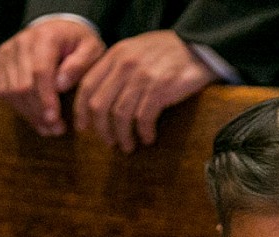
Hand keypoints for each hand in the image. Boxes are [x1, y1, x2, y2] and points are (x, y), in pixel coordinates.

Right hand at [0, 18, 105, 136]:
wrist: (58, 29)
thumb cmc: (79, 43)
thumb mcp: (92, 48)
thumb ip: (80, 64)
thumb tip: (60, 85)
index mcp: (46, 37)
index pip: (40, 72)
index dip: (46, 99)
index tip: (55, 119)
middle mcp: (22, 41)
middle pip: (22, 85)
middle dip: (39, 112)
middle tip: (57, 130)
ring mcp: (8, 51)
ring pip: (10, 91)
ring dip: (29, 114)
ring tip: (49, 128)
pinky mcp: (1, 61)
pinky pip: (3, 91)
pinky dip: (19, 108)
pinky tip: (37, 118)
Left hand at [73, 30, 218, 151]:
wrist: (197, 47)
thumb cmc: (166, 53)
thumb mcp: (134, 51)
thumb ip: (115, 68)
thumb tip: (98, 98)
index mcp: (114, 55)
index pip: (87, 86)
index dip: (82, 111)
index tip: (84, 128)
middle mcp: (124, 65)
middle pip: (100, 105)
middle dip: (102, 129)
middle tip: (110, 142)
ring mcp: (142, 77)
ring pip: (120, 115)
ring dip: (123, 136)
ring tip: (128, 146)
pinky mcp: (160, 89)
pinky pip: (144, 118)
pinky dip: (144, 132)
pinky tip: (148, 138)